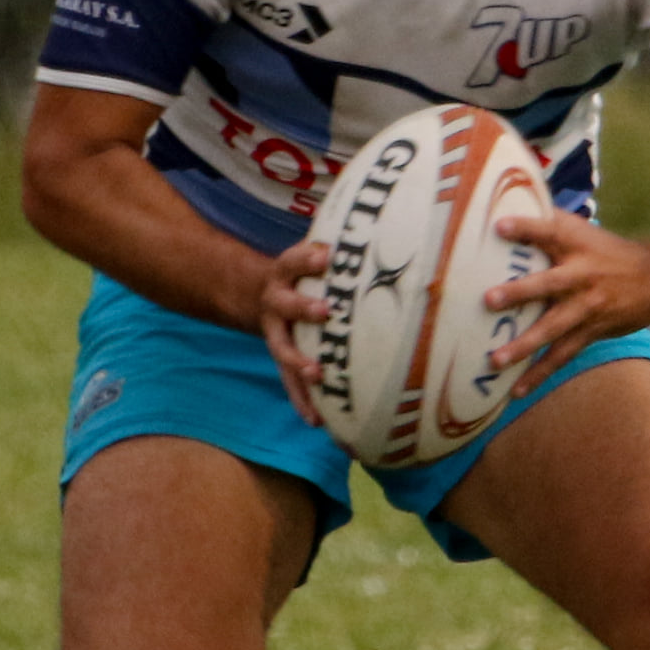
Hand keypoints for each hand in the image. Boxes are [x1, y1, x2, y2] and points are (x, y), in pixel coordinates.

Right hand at [260, 241, 330, 423]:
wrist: (256, 294)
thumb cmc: (305, 274)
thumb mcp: (312, 257)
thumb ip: (341, 250)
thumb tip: (393, 229)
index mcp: (287, 271)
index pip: (295, 260)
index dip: (308, 257)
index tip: (326, 254)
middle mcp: (276, 300)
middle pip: (286, 303)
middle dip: (303, 307)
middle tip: (325, 312)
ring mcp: (275, 331)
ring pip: (282, 348)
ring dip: (298, 362)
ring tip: (317, 374)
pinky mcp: (281, 356)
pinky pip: (289, 382)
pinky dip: (302, 401)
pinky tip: (318, 421)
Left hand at [487, 211, 649, 395]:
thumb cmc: (609, 252)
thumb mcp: (583, 231)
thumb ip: (549, 224)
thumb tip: (505, 211)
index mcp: (576, 245)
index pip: (549, 231)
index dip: (525, 228)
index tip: (499, 226)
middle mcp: (581, 276)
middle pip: (547, 284)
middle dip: (519, 293)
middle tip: (488, 300)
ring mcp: (586, 308)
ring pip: (552, 329)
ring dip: (524, 345)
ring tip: (495, 360)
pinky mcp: (590, 332)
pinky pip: (561, 356)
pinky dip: (539, 374)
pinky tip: (515, 390)